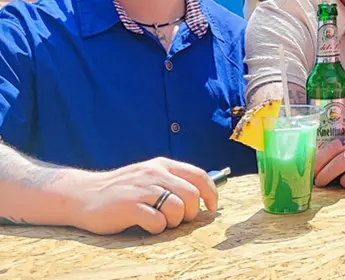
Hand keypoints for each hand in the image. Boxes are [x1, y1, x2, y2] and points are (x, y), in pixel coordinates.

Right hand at [60, 157, 218, 234]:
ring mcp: (141, 189)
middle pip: (192, 194)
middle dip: (192, 212)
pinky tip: (148, 226)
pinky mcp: (129, 207)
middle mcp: (154, 174)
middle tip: (180, 220)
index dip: (211, 193)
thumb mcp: (148, 175)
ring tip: (162, 222)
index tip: (212, 207)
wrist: (82, 195)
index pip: (199, 175)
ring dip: (174, 222)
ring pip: (178, 208)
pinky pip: (157, 222)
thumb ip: (172, 180)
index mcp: (162, 165)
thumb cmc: (121, 190)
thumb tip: (203, 192)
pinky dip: (157, 228)